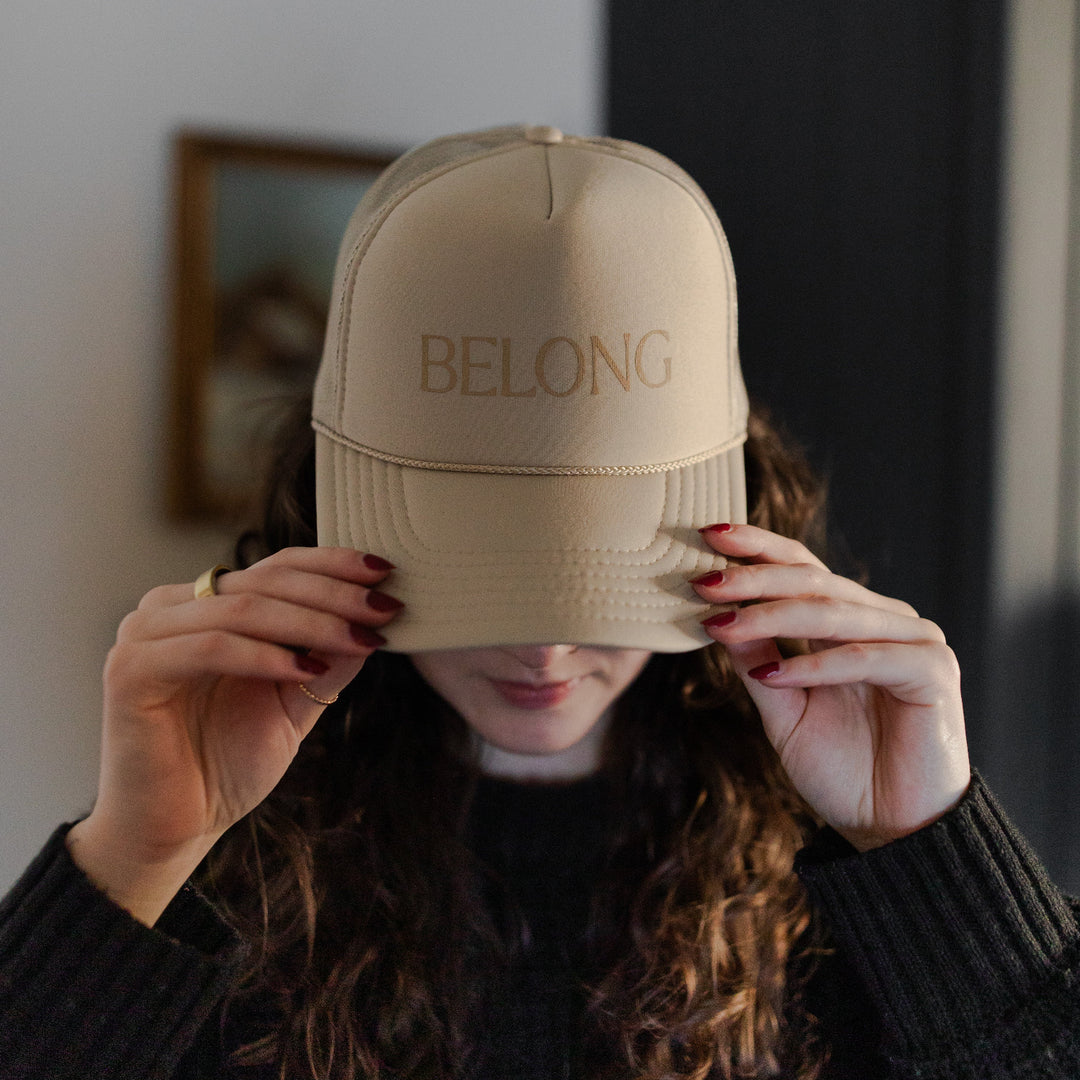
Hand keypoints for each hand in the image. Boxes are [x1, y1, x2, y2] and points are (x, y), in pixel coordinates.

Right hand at [67, 546, 401, 922]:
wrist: (175, 829)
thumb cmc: (228, 763)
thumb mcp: (293, 701)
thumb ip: (327, 658)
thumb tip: (376, 615)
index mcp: (206, 604)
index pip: (277, 566)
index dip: (333, 564)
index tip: (386, 572)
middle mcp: (171, 607)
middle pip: (266, 581)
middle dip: (334, 594)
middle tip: (384, 608)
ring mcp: (145, 633)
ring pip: (244, 609)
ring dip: (312, 623)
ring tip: (362, 639)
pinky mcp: (131, 670)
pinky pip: (210, 647)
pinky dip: (265, 656)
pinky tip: (308, 670)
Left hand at [693, 524, 969, 850]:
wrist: (891, 831)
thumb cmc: (841, 769)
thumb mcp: (783, 708)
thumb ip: (756, 661)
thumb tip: (715, 614)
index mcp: (850, 621)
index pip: (802, 568)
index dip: (757, 548)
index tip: (706, 535)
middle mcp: (883, 621)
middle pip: (813, 580)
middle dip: (752, 578)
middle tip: (703, 580)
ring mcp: (914, 641)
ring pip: (833, 613)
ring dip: (771, 616)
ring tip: (720, 622)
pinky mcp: (932, 672)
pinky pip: (864, 657)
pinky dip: (815, 666)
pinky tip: (774, 676)